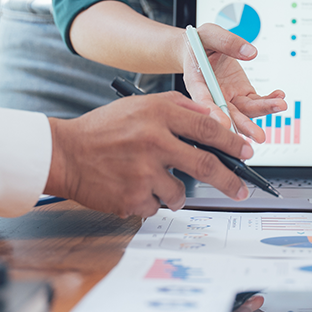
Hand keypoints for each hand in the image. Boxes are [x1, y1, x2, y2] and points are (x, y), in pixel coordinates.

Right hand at [44, 92, 255, 216]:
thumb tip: (214, 119)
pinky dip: (150, 201)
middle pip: (205, 165)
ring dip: (176, 193)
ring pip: (180, 192)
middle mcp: (153, 142)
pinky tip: (133, 187)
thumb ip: (178, 108)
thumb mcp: (141, 105)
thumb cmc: (104, 129)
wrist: (64, 153)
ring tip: (156, 182)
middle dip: (229, 181)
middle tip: (242, 189)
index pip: (208, 128)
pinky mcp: (131, 197)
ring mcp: (143, 172)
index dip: (232, 143)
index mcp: (158, 115)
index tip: (247, 153)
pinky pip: (156, 206)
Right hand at [179, 23, 285, 142]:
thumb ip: (227, 42)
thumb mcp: (210, 34)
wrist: (199, 48)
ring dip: (264, 110)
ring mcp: (228, 96)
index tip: (224, 123)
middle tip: (258, 135)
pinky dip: (268, 100)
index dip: (214, 113)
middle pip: (228, 113)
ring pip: (246, 109)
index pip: (204, 101)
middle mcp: (213, 95)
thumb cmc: (199, 43)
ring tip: (280, 105)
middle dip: (244, 125)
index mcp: (197, 83)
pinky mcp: (241, 93)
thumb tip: (250, 52)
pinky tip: (279, 96)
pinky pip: (256, 101)